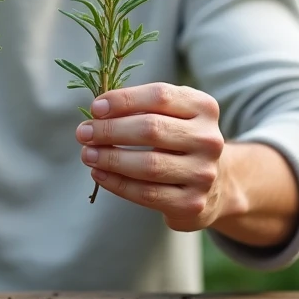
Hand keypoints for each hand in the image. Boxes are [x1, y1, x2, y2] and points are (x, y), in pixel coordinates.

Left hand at [75, 83, 226, 230]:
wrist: (214, 184)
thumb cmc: (179, 140)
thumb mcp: (172, 114)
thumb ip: (141, 107)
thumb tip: (98, 112)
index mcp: (204, 108)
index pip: (159, 96)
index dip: (123, 100)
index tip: (96, 108)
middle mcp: (208, 139)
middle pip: (151, 129)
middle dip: (110, 130)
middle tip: (84, 132)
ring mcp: (203, 173)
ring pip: (148, 165)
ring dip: (110, 158)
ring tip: (87, 154)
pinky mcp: (192, 202)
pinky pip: (146, 193)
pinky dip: (117, 183)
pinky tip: (99, 173)